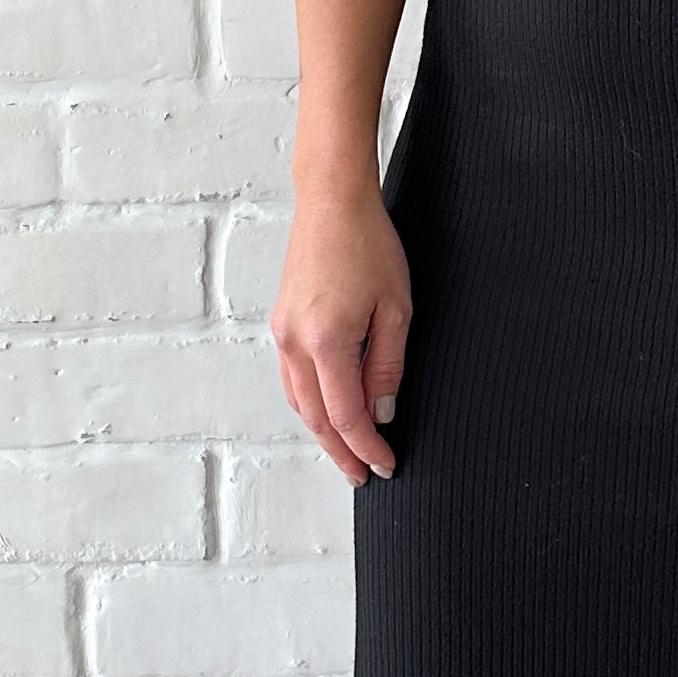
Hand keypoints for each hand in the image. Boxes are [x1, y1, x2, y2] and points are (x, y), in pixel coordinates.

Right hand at [273, 176, 410, 483]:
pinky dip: (309, 405)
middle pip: (316, 418)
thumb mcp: (396, 308)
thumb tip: (382, 412)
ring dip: (322, 433)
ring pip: (298, 402)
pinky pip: (291, 379)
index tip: (385, 465)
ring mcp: (282, 333)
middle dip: (341, 452)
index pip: (346, 415)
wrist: (331, 200)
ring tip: (346, 453)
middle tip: (363, 475)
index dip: (367, 447)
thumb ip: (387, 367)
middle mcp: (295, 343)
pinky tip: (326, 412)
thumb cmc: (369, 244)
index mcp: (327, 342)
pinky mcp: (281, 323)